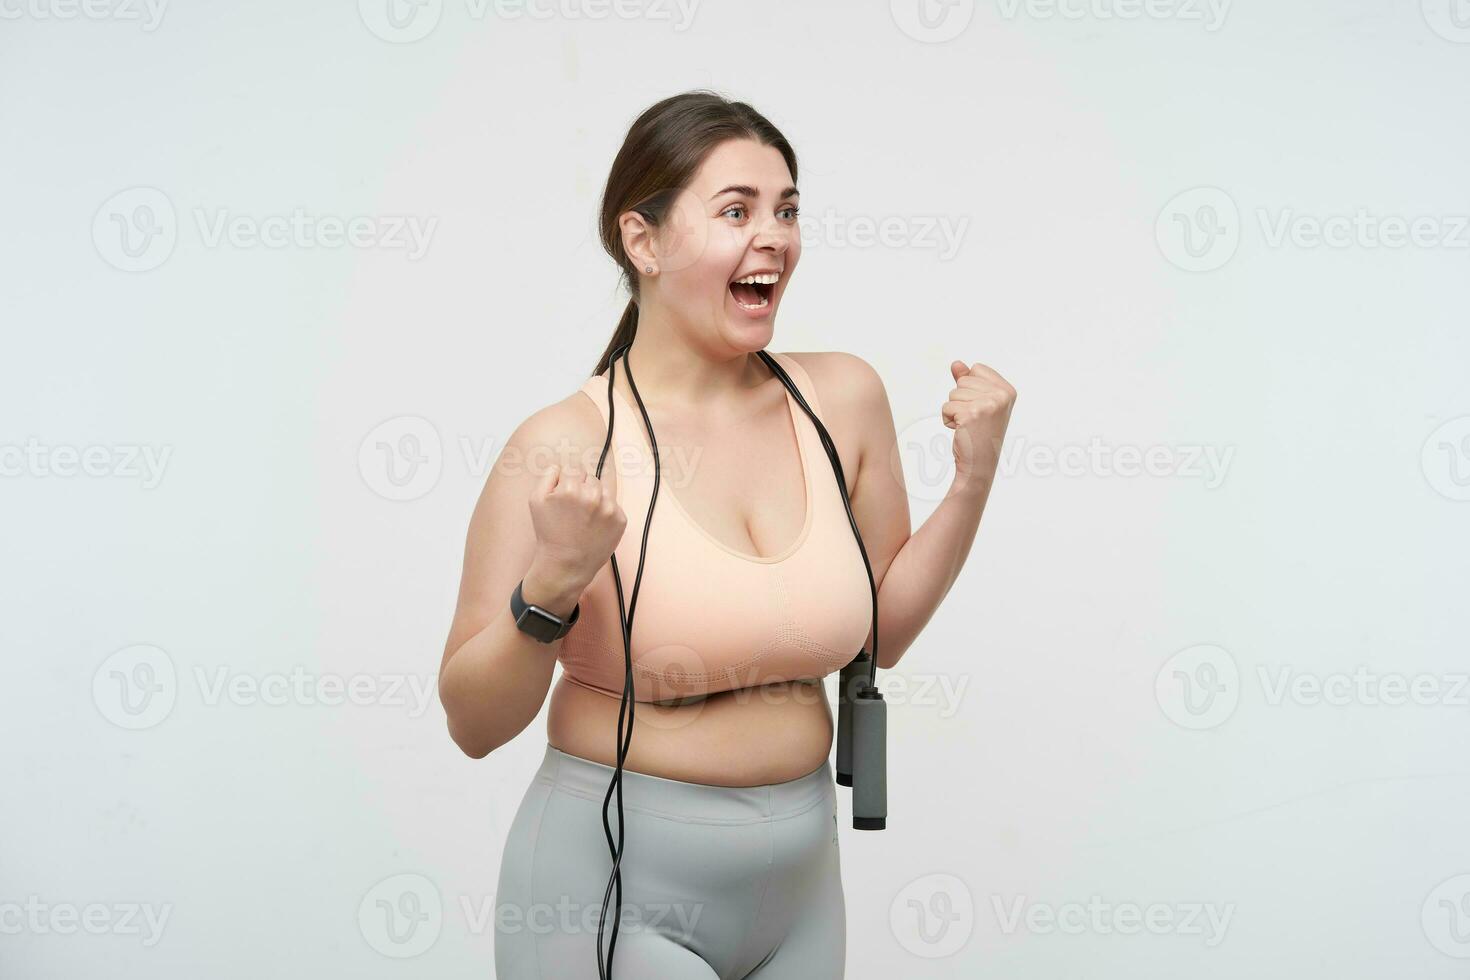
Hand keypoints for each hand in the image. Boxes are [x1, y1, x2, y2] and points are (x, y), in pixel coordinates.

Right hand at [527, 463, 626, 589]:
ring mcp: (609, 508)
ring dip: (595, 498)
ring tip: (584, 518)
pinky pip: (613, 505)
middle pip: (590, 478)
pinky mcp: (621, 519)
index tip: (564, 498)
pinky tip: (594, 526)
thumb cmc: (549, 533)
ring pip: (604, 490)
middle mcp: (593, 495)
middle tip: (573, 511)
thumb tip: (560, 465)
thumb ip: (547, 476)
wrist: (566, 565)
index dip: (566, 483)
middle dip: (582, 489)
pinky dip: (606, 512)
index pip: (573, 469)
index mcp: (571, 488)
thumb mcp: (536, 501)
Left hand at [943, 360, 1016, 486]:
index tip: (980, 408)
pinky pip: (946, 407)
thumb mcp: (978, 403)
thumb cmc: (979, 434)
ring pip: (953, 393)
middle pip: (963, 380)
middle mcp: (1002, 395)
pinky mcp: (972, 414)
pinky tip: (961, 431)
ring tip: (968, 425)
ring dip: (954, 410)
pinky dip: (948, 420)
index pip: (977, 368)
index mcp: (1008, 390)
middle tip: (973, 420)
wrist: (978, 464)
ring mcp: (988, 404)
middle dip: (961, 400)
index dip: (971, 388)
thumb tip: (956, 363)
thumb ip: (968, 381)